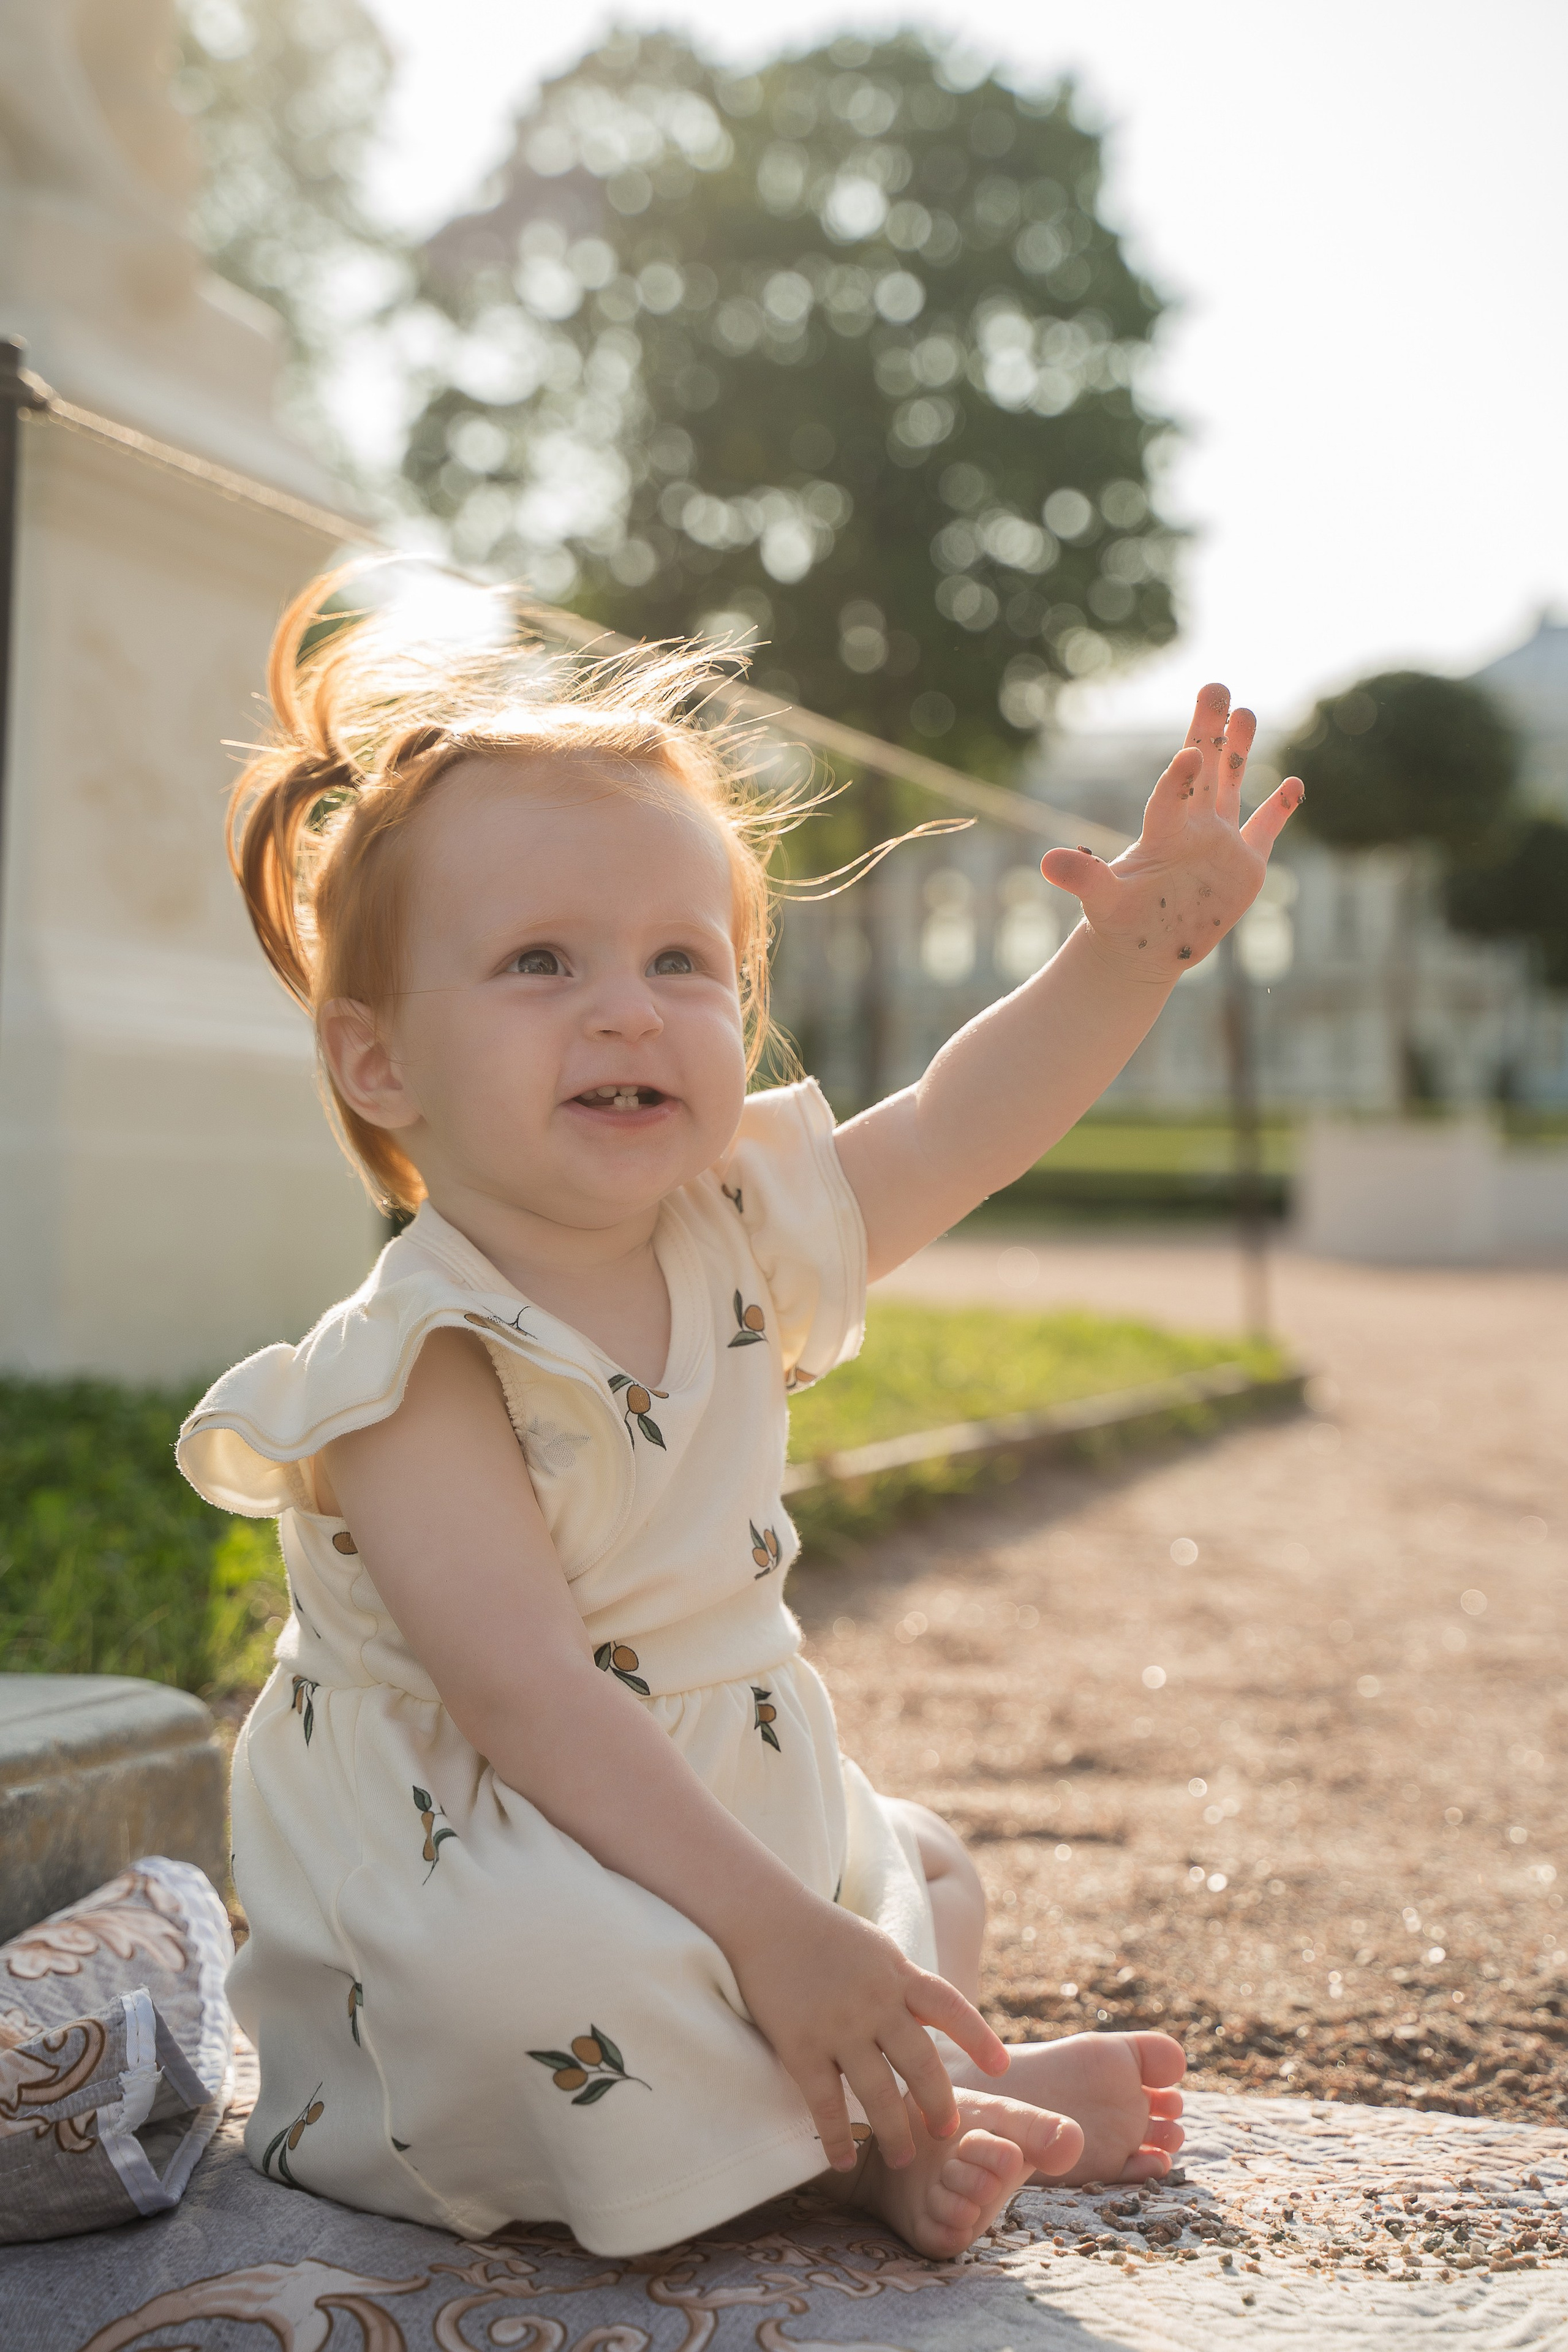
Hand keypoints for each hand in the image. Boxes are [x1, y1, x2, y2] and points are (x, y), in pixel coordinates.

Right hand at [730, 1888, 1009, 2171]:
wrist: (766, 1917)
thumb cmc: (826, 1935)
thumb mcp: (878, 1949)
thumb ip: (906, 1985)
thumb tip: (938, 2021)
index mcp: (898, 1972)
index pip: (950, 2006)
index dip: (978, 2038)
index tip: (1002, 2069)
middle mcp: (875, 2000)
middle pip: (920, 2062)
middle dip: (939, 2103)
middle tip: (948, 2132)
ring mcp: (837, 2024)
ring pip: (877, 2091)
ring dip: (894, 2132)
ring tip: (903, 2158)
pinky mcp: (800, 2044)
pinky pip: (825, 2101)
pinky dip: (837, 2136)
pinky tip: (844, 2161)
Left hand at [1039, 683, 1302, 980]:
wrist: (1143, 946)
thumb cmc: (1118, 922)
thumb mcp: (1101, 901)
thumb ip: (1084, 878)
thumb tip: (1047, 863)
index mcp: (1161, 834)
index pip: (1170, 797)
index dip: (1178, 777)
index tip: (1187, 753)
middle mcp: (1192, 829)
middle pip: (1203, 771)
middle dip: (1209, 730)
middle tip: (1216, 686)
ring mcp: (1220, 843)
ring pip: (1232, 787)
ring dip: (1239, 752)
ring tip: (1246, 712)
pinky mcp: (1245, 865)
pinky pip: (1265, 831)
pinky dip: (1280, 809)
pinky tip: (1293, 783)